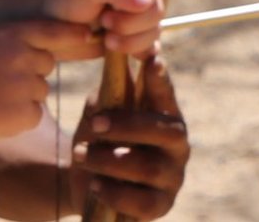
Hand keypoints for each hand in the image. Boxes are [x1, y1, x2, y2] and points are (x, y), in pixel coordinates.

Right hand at [0, 21, 105, 148]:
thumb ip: (10, 36)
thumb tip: (44, 40)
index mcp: (9, 34)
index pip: (52, 30)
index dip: (71, 34)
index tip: (86, 36)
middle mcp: (22, 57)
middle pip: (47, 62)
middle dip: (32, 70)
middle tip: (0, 80)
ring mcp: (26, 86)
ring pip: (40, 89)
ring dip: (24, 95)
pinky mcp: (27, 114)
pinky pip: (34, 113)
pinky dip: (19, 117)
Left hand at [19, 0, 164, 56]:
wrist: (44, 26)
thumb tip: (147, 1)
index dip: (140, 2)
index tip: (109, 10)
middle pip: (157, 11)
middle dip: (133, 24)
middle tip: (104, 24)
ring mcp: (135, 15)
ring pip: (154, 31)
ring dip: (132, 41)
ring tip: (106, 39)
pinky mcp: (131, 38)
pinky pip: (150, 47)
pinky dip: (139, 52)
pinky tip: (118, 49)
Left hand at [73, 57, 189, 218]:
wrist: (84, 181)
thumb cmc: (99, 139)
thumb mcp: (100, 111)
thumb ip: (110, 89)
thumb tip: (115, 53)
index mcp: (165, 116)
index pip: (167, 94)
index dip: (162, 80)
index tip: (153, 61)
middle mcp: (177, 146)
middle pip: (165, 131)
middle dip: (126, 126)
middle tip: (94, 125)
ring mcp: (173, 177)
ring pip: (148, 167)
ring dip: (109, 159)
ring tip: (80, 155)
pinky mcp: (161, 206)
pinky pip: (144, 203)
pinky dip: (115, 192)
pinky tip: (94, 184)